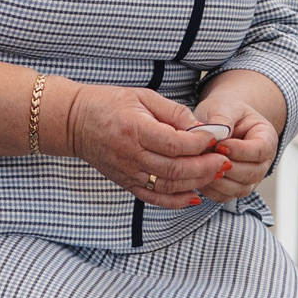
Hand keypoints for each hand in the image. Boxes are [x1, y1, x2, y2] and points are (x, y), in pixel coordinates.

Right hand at [68, 85, 230, 208]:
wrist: (74, 122)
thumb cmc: (109, 104)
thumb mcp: (143, 97)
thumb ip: (173, 112)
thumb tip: (202, 128)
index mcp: (135, 129)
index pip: (175, 144)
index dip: (199, 144)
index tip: (215, 139)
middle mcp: (130, 155)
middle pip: (175, 169)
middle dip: (205, 167)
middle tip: (224, 161)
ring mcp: (127, 173)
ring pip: (168, 187)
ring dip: (196, 183)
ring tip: (215, 174)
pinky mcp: (126, 183)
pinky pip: (154, 198)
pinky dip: (176, 201)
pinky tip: (194, 196)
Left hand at [192, 100, 278, 204]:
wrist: (219, 120)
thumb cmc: (224, 111)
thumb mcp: (224, 107)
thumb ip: (223, 119)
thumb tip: (219, 136)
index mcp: (267, 138)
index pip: (259, 151)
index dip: (239, 151)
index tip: (218, 146)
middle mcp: (263, 162)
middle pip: (251, 174)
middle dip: (226, 167)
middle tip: (205, 156)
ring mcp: (250, 178)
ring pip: (239, 189)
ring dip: (217, 180)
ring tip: (200, 164)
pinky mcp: (234, 188)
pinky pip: (224, 197)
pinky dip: (210, 190)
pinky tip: (198, 175)